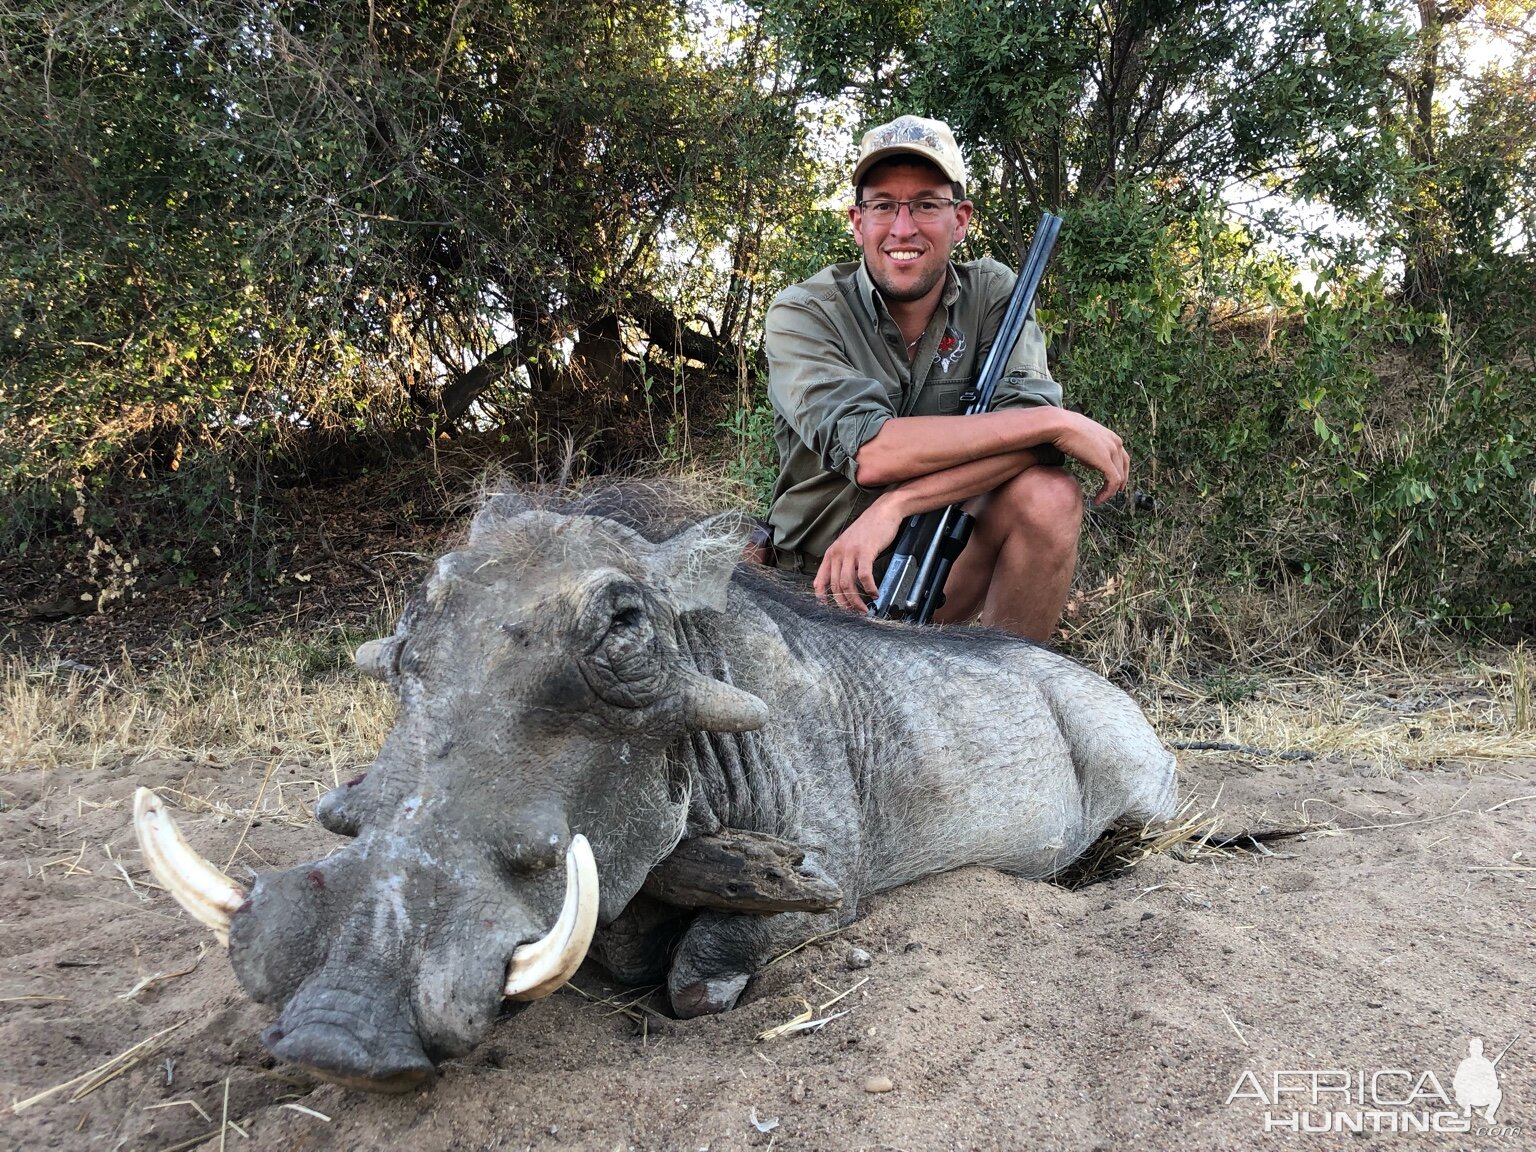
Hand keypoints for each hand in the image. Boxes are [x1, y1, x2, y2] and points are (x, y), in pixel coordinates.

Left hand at [815, 497, 905, 611]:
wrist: (883, 512)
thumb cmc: (868, 530)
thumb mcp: (848, 544)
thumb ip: (842, 561)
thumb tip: (839, 581)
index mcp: (831, 553)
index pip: (820, 580)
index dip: (822, 597)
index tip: (828, 608)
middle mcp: (838, 553)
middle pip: (835, 586)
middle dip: (844, 604)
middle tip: (853, 612)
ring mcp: (851, 552)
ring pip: (848, 584)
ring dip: (856, 600)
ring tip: (864, 608)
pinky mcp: (865, 552)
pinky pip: (864, 576)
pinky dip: (869, 589)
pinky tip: (875, 593)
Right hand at [1051, 412, 1130, 504]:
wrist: (1059, 425)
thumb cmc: (1064, 429)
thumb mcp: (1082, 440)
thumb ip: (1090, 451)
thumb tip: (1091, 463)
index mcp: (1111, 437)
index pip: (1122, 457)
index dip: (1120, 472)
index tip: (1113, 483)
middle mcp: (1116, 442)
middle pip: (1124, 467)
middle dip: (1120, 483)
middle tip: (1112, 493)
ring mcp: (1112, 451)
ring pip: (1119, 477)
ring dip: (1110, 491)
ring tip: (1100, 499)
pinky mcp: (1106, 461)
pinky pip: (1113, 481)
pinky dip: (1107, 493)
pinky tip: (1098, 500)